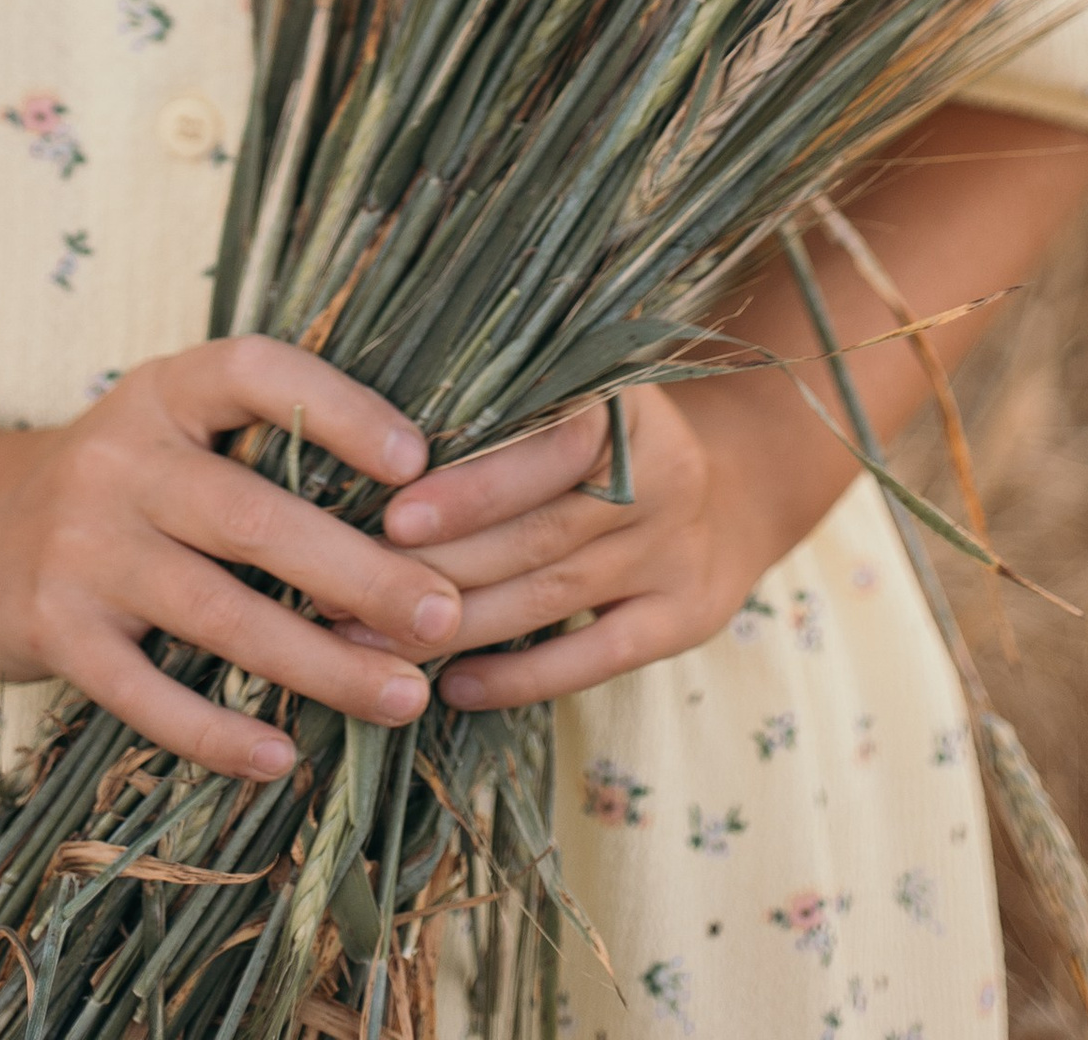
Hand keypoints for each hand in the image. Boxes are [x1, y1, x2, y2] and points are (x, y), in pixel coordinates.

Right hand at [0, 336, 466, 778]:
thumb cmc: (109, 489)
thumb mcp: (168, 436)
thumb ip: (257, 454)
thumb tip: (415, 514)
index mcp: (163, 393)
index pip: (256, 373)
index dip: (339, 409)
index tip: (419, 463)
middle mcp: (119, 459)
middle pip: (253, 516)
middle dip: (360, 570)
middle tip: (445, 613)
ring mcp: (82, 546)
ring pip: (216, 611)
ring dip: (318, 661)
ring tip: (404, 695)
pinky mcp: (54, 630)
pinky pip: (146, 692)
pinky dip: (217, 732)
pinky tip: (282, 757)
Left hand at [379, 383, 770, 710]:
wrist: (738, 486)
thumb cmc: (611, 440)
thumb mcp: (581, 400)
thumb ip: (506, 414)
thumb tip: (372, 449)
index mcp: (625, 410)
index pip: (548, 448)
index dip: (472, 488)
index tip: (392, 516)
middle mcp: (660, 478)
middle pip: (536, 533)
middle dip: (437, 565)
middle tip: (349, 588)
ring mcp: (676, 552)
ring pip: (551, 595)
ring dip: (458, 623)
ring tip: (372, 639)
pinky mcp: (684, 618)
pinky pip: (594, 656)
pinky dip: (522, 676)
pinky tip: (456, 686)